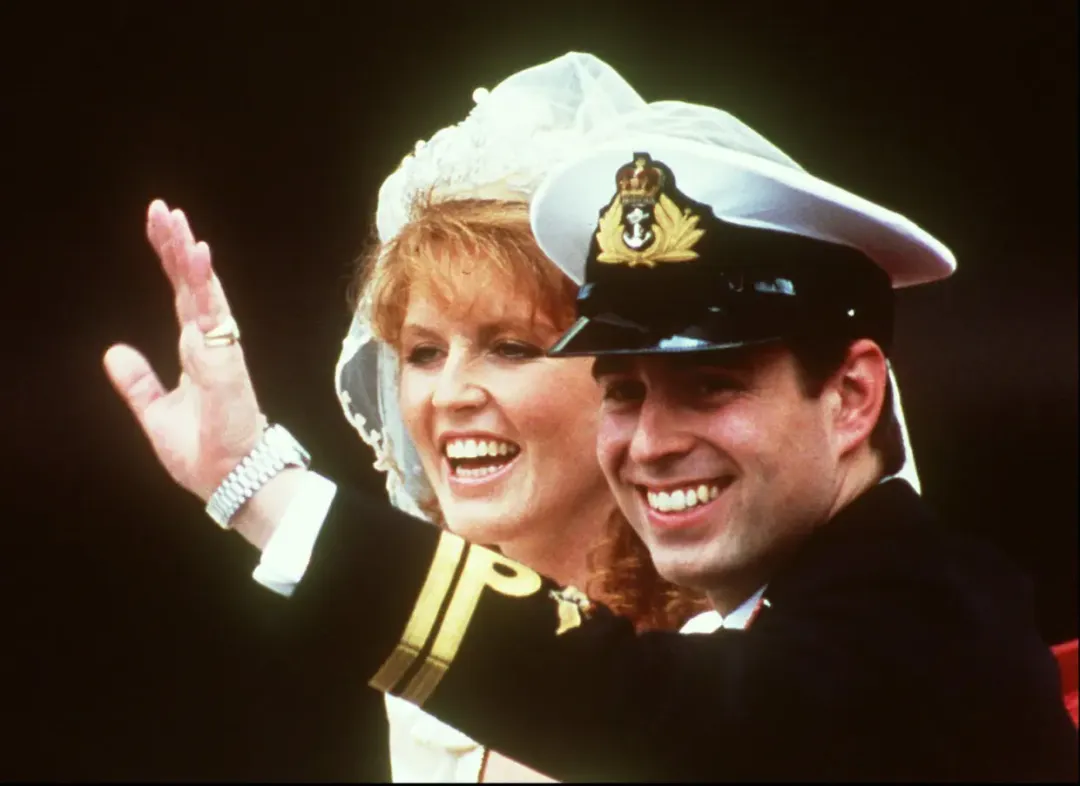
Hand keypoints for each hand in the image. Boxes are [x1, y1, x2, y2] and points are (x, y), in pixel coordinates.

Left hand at [103, 200, 264, 502]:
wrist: (228, 481)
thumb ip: (138, 382)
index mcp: (196, 351)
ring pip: (203, 290)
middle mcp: (210, 343)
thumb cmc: (204, 451)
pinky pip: (212, 314)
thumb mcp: (156, 413)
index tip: (159, 226)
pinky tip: (198, 253)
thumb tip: (113, 351)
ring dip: (190, 254)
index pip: (181, 295)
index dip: (170, 260)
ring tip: (177, 220)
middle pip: (192, 283)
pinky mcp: (224, 360)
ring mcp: (219, 349)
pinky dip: (204, 282)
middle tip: (163, 209)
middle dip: (177, 245)